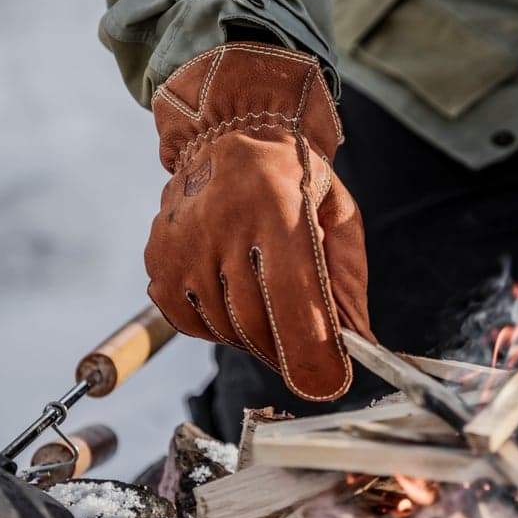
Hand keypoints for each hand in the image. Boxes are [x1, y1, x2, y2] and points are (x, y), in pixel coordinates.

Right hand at [144, 43, 368, 401]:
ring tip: (271, 301)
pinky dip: (221, 326)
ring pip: (226, 329)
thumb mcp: (337, 213)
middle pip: (257, 322)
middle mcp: (222, 225)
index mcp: (277, 207)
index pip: (293, 297)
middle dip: (290, 350)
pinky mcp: (159, 263)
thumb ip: (348, 281)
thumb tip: (358, 343)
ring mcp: (183, 246)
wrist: (229, 135)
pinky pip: (194, 324)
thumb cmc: (292, 176)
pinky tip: (236, 293)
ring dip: (257, 336)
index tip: (329, 382)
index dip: (311, 350)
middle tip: (310, 350)